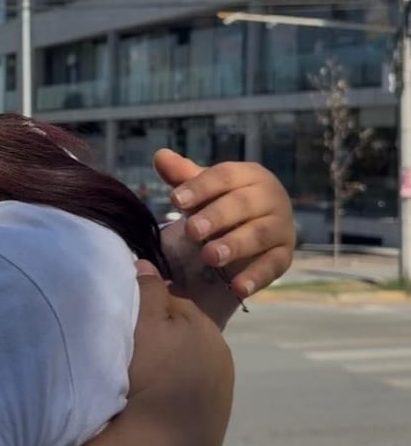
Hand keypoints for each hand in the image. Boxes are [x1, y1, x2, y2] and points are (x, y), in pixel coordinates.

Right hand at [128, 259, 232, 445]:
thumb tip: (147, 263)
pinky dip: (171, 385)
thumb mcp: (143, 324)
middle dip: (157, 331)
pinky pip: (186, 386)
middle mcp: (218, 351)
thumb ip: (147, 291)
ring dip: (164, 359)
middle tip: (127, 344)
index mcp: (203, 324)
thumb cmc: (147, 377)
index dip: (143, 304)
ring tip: (137, 373)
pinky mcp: (211, 414)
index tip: (123, 315)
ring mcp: (218, 385)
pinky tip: (151, 396)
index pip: (169, 299)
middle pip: (179, 329)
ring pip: (183, 358)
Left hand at [154, 149, 294, 298]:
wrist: (254, 225)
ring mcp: (281, 227)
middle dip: (216, 217)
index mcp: (249, 175)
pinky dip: (256, 277)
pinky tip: (237, 288)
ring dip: (235, 245)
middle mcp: (271, 197)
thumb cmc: (221, 202)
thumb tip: (161, 157)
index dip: (199, 187)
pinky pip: (273, 266)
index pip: (224, 177)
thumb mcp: (202, 189)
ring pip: (259, 234)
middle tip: (191, 230)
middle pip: (242, 205)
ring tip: (209, 257)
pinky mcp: (284, 254)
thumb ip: (182, 176)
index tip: (175, 200)